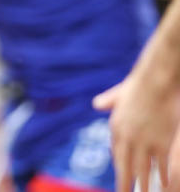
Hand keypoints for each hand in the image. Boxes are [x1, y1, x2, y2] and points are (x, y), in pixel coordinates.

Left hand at [94, 75, 179, 191]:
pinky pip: (161, 163)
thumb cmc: (140, 84)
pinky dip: (162, 175)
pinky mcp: (161, 141)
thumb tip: (97, 104)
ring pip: (143, 169)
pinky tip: (164, 184)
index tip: (123, 175)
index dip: (120, 165)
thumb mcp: (119, 93)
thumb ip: (109, 101)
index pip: (116, 152)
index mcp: (116, 126)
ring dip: (143, 185)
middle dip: (124, 183)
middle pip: (125, 166)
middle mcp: (127, 137)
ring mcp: (144, 141)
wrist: (156, 80)